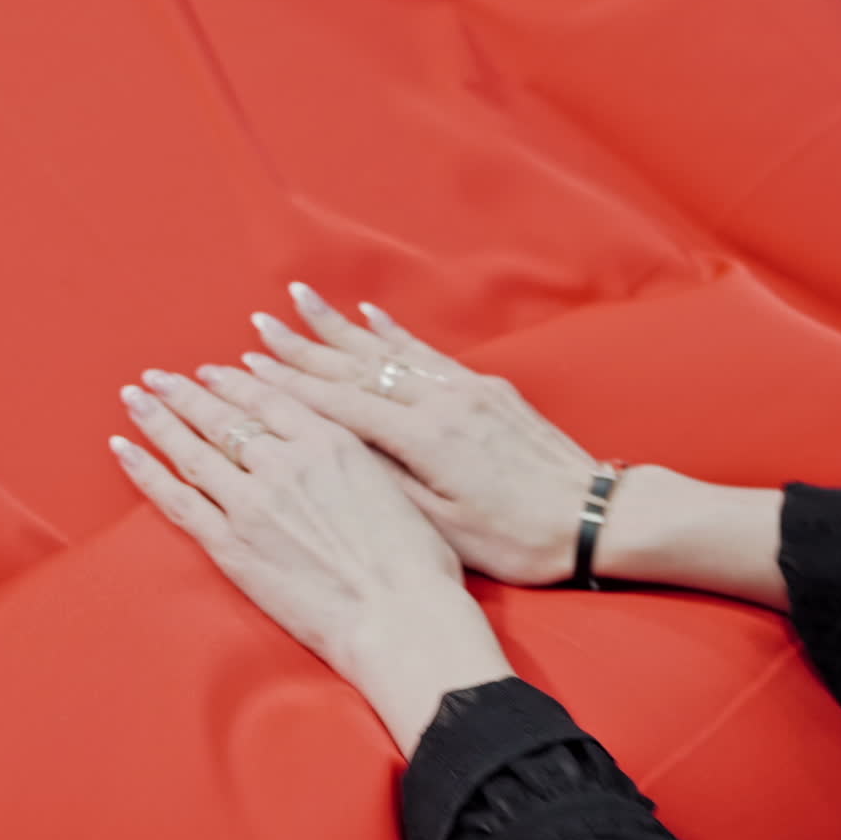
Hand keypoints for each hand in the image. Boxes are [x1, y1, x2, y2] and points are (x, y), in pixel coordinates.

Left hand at [110, 363, 511, 754]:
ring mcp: (253, 502)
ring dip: (159, 419)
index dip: (233, 382)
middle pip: (222, 416)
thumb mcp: (393, 482)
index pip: (267, 398)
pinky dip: (146, 470)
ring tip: (135, 397)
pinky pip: (177, 499)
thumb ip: (350, 454)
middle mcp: (285, 462)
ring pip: (193, 449)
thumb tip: (326, 440)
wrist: (401, 619)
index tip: (211, 371)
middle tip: (158, 377)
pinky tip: (124, 448)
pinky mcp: (232, 545)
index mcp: (330, 440)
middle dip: (186, 392)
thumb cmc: (416, 562)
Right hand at [244, 284, 789, 609]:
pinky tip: (368, 313)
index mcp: (422, 438)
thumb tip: (335, 448)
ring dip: (336, 328)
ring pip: (385, 351)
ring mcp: (462, 388)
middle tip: (256, 325)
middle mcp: (437, 401)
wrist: (594, 518)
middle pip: (354, 367)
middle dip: (300, 347)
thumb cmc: (516, 539)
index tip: (247, 366)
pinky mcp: (484, 387)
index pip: (339, 403)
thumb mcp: (446, 528)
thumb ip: (390, 483)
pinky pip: (426, 351)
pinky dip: (392, 332)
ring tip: (299, 300)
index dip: (288, 386)